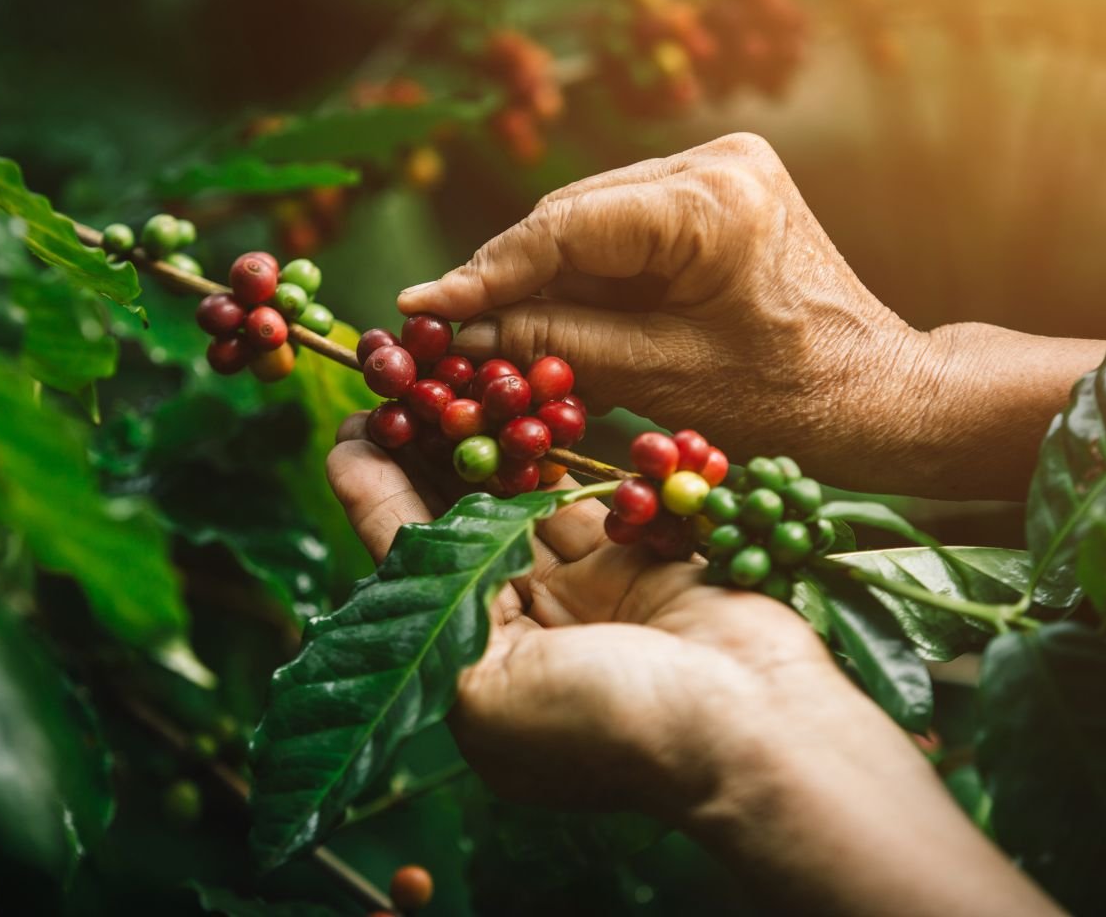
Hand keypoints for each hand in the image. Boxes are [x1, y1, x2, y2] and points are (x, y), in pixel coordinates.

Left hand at [326, 419, 1060, 914]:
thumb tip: (374, 527)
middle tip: (393, 383)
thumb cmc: (609, 725)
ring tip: (443, 376)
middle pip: (461, 527)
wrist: (755, 729)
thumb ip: (427, 601)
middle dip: (426, 456)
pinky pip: (584, 492)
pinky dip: (553, 450)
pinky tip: (518, 400)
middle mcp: (523, 631)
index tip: (350, 429)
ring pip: (520, 499)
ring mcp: (583, 592)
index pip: (411, 570)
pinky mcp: (636, 556)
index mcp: (474, 674)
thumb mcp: (484, 687)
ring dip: (485, 440)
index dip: (375, 497)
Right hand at [398, 133, 1105, 498]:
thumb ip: (559, 342)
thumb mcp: (660, 380)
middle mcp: (714, 162)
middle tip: (444, 327)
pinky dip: (583, 274)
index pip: (566, 227)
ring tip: (486, 330)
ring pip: (590, 220)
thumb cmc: (786, 400)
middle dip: (508, 275)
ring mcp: (717, 169)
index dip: (487, 272)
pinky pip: (621, 229)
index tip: (423, 306)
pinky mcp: (715, 190)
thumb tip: (467, 328)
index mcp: (712, 203)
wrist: (875, 392)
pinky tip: (545, 313)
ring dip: (541, 276)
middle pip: (572, 216)